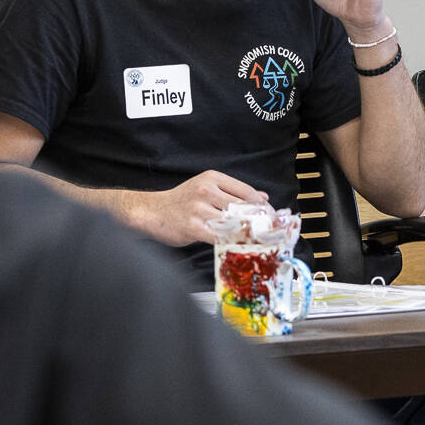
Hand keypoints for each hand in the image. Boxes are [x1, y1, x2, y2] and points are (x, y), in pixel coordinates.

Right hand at [125, 169, 267, 245]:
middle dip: (259, 221)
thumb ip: (233, 192)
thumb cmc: (180, 202)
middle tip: (270, 231)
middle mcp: (206, 191)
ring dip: (248, 233)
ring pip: (233, 222)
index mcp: (212, 178)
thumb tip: (263, 198)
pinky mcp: (194, 227)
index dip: (263, 206)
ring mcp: (199, 209)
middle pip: (243, 207)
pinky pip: (220, 236)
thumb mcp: (206, 188)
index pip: (246, 192)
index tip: (273, 216)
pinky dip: (232, 242)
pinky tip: (238, 245)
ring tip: (258, 240)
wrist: (152, 212)